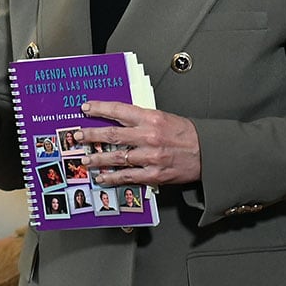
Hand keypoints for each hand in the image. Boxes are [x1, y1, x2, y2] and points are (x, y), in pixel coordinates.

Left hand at [78, 100, 202, 187]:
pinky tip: (102, 177)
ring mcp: (150, 157)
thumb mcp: (164, 118)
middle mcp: (149, 136)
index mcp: (151, 118)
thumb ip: (141, 119)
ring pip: (116, 158)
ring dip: (97, 159)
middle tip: (77, 136)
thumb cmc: (187, 135)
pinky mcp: (154, 174)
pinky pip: (127, 176)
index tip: (86, 108)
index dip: (99, 108)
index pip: (119, 110)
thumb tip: (117, 119)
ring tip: (85, 159)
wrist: (208, 153)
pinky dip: (112, 178)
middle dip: (91, 135)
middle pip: (112, 135)